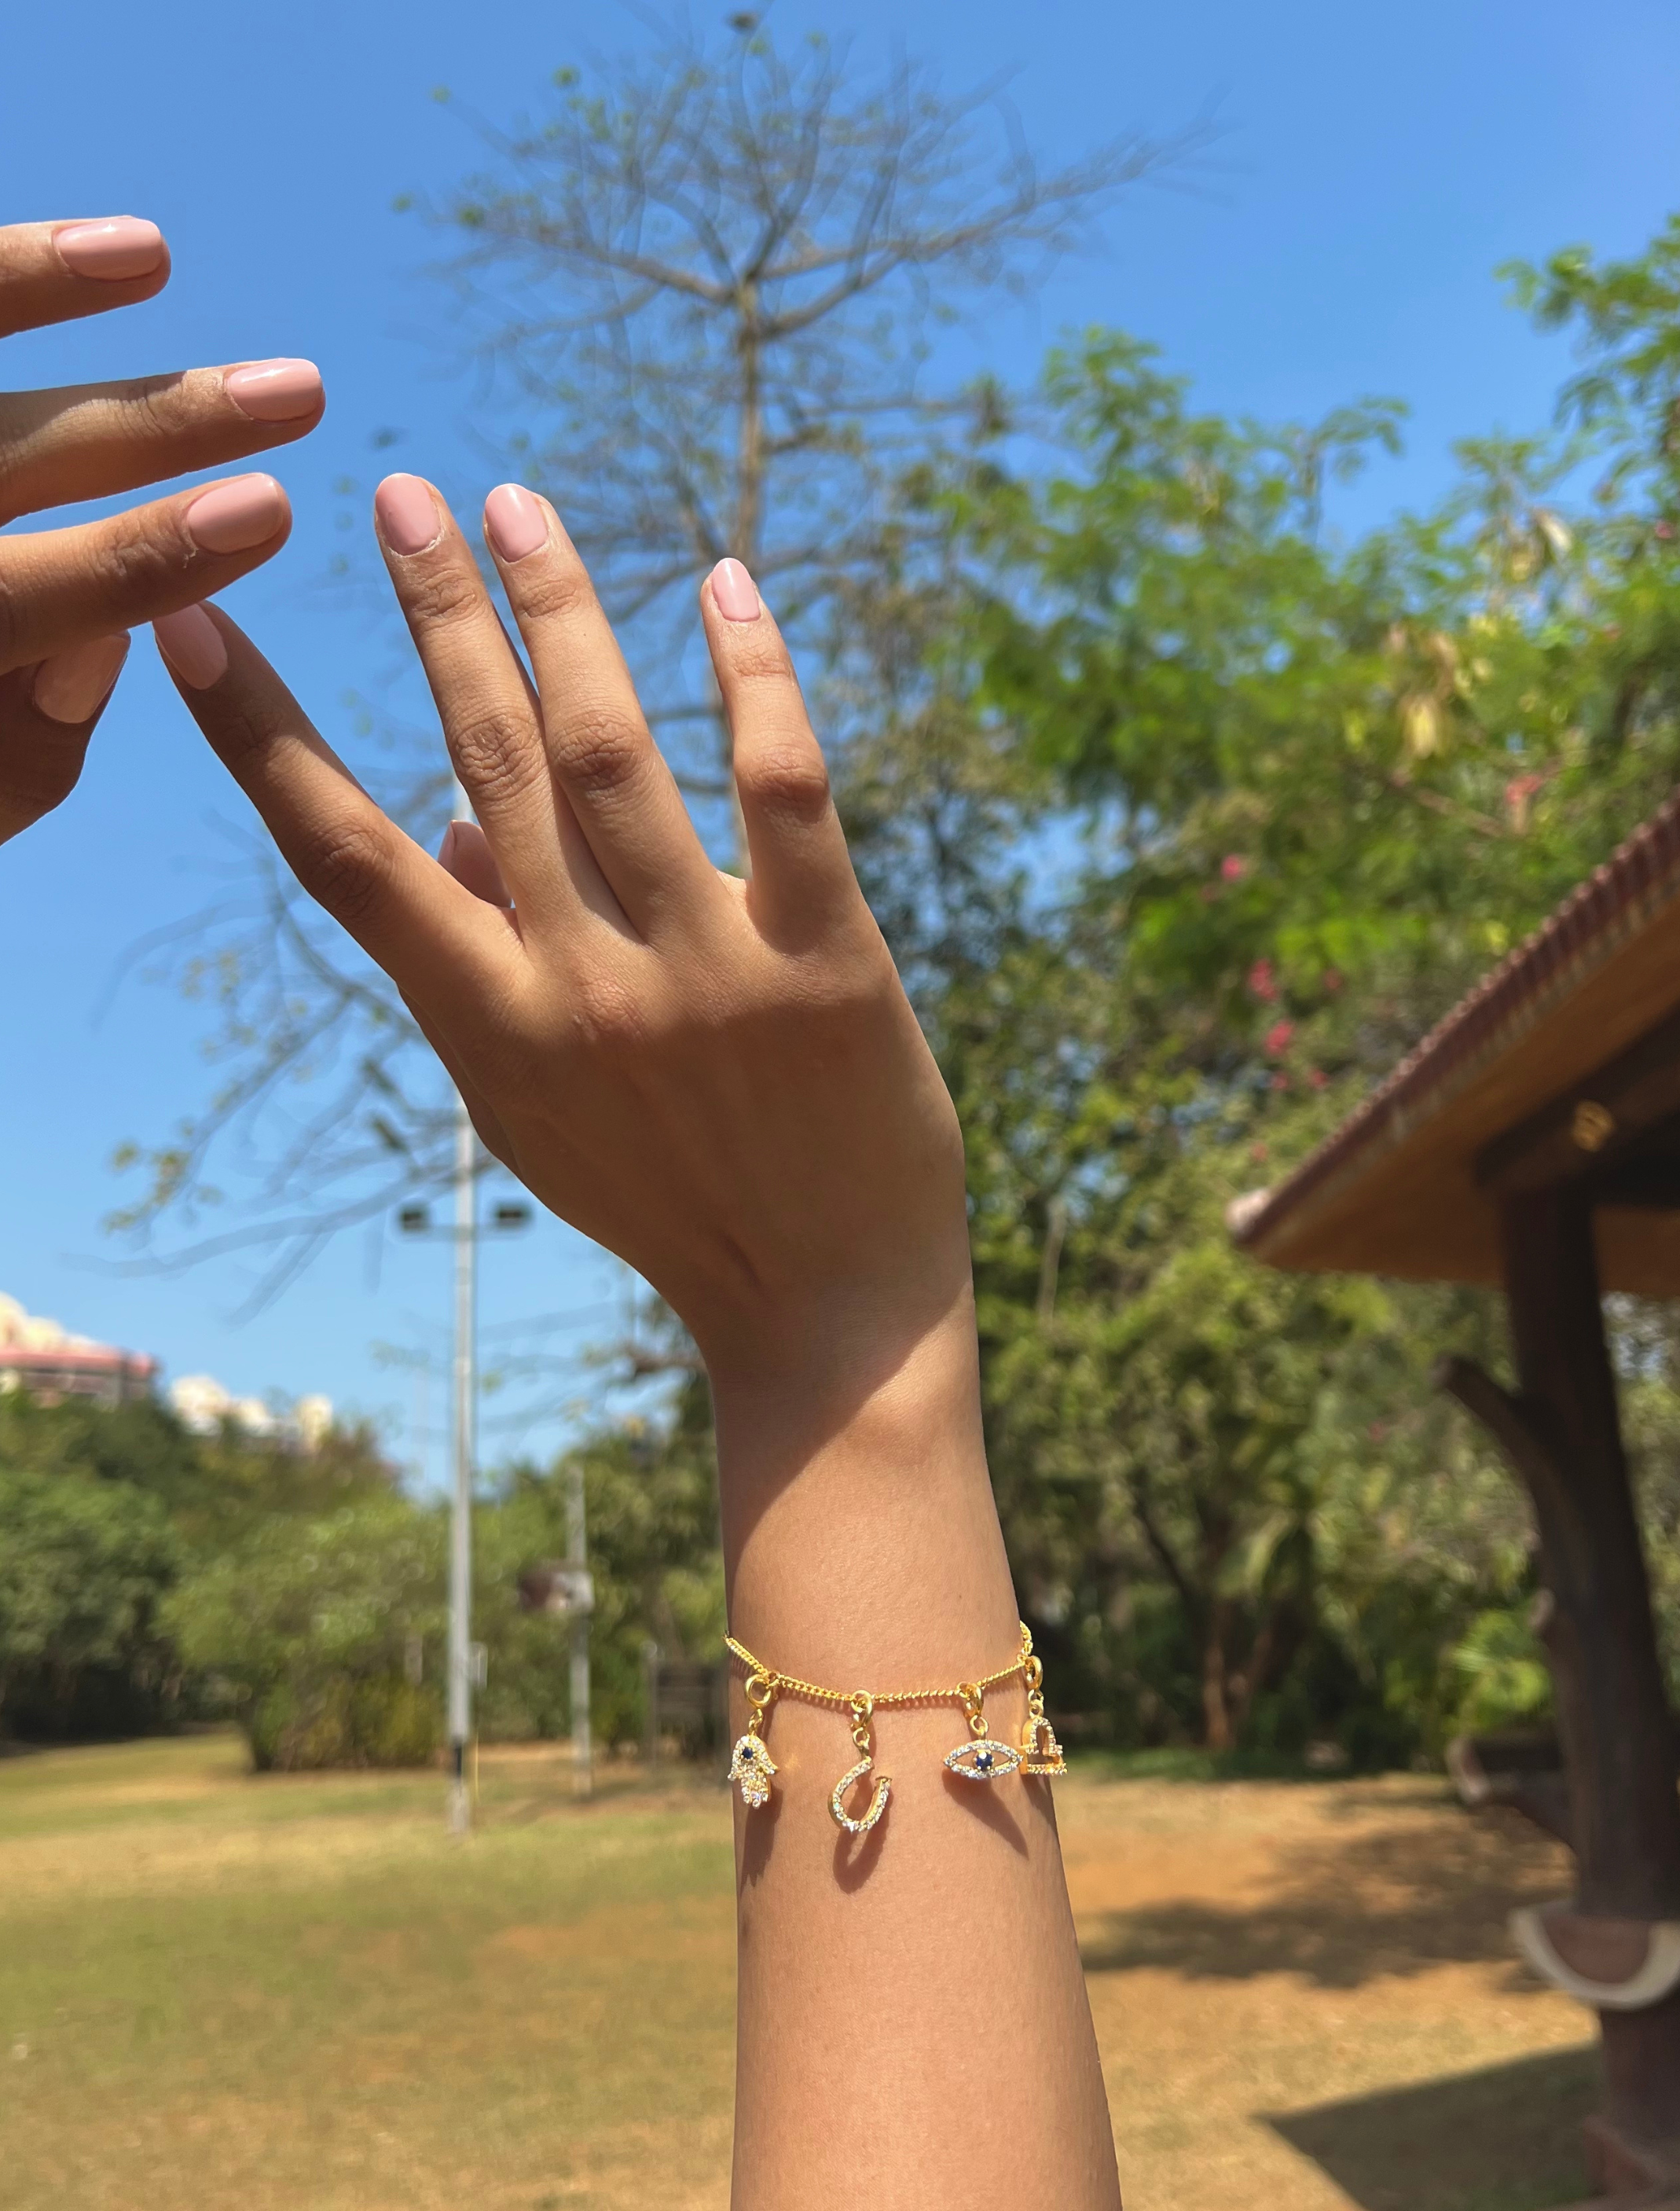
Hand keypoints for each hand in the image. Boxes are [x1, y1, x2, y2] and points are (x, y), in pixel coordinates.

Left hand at [0, 216, 323, 843]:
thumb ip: (32, 739)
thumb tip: (117, 632)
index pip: (39, 600)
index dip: (153, 556)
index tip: (271, 511)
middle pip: (10, 462)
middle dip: (162, 423)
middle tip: (295, 392)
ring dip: (33, 285)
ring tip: (142, 251)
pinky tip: (62, 245)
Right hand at [153, 477, 969, 1405]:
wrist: (824, 1312)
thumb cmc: (674, 1198)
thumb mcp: (539, 1108)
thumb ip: (479, 972)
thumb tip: (445, 825)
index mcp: (489, 1027)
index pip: (345, 859)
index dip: (260, 737)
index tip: (192, 624)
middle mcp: (579, 989)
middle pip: (481, 763)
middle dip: (431, 613)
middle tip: (398, 490)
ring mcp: (706, 972)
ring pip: (611, 751)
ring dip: (558, 609)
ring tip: (516, 506)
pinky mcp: (828, 959)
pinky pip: (781, 786)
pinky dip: (750, 675)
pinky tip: (725, 581)